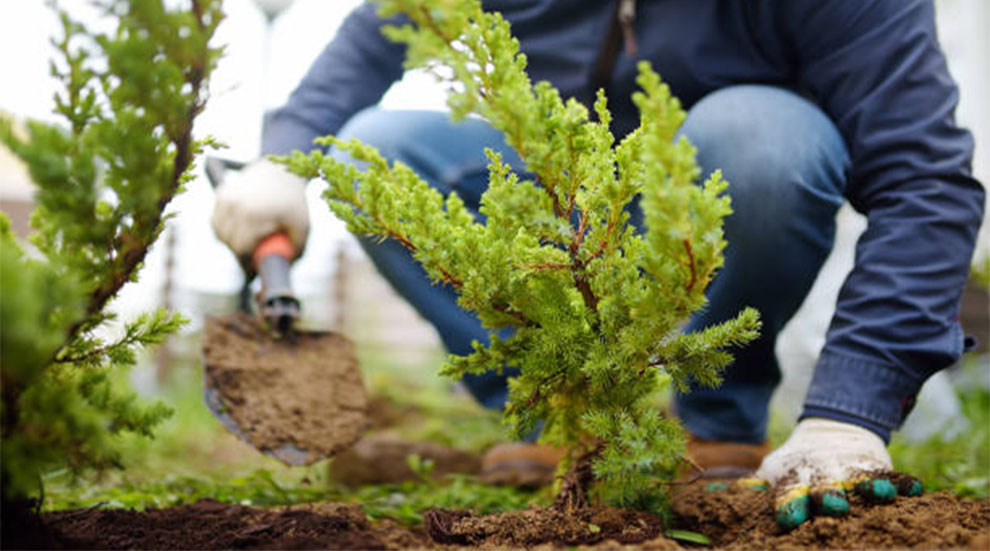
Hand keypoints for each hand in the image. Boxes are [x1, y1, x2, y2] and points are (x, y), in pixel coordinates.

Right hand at [211, 158, 308, 262]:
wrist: (282, 171)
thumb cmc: (294, 202)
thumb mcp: (302, 227)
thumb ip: (295, 250)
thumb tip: (283, 270)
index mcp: (254, 213)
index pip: (241, 248)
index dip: (246, 264)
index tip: (253, 272)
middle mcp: (235, 204)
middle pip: (229, 243)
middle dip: (240, 255)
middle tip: (252, 259)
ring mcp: (226, 198)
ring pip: (219, 233)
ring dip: (230, 242)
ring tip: (248, 242)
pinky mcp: (221, 194)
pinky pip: (216, 221)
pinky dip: (224, 229)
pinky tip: (238, 230)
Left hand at [752, 418, 922, 529]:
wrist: (830, 432)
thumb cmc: (796, 465)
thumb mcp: (773, 471)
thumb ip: (750, 488)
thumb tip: (707, 494)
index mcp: (794, 480)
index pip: (789, 494)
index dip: (789, 505)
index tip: (788, 517)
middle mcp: (823, 476)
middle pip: (825, 488)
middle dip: (828, 497)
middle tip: (833, 506)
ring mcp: (851, 471)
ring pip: (859, 481)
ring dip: (868, 488)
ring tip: (878, 495)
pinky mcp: (875, 467)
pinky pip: (892, 476)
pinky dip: (902, 483)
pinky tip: (916, 490)